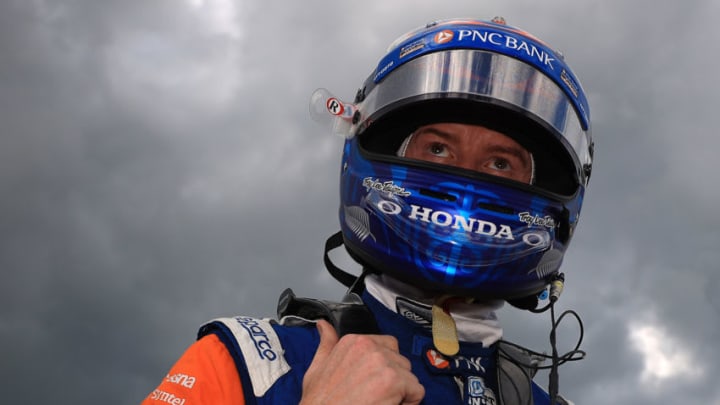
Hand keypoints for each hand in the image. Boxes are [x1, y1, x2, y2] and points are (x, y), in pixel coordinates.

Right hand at [300, 320, 424, 404]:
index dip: (384, 367)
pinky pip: (417, 392)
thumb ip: (327, 343)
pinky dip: (408, 403)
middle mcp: (369, 347)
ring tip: (380, 402)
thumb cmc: (319, 401)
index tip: (372, 381)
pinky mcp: (394, 381)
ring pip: (410, 376)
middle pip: (400, 361)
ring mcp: (383, 362)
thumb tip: (323, 325)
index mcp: (353, 341)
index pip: (387, 345)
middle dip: (394, 379)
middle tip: (376, 395)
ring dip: (401, 392)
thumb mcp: (317, 368)